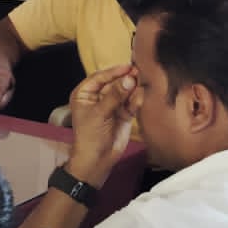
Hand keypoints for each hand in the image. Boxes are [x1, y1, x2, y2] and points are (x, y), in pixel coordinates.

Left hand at [66, 64, 135, 184]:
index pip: (100, 77)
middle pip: (114, 83)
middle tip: (139, 73)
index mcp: (85, 93)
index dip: (113, 71)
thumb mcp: (99, 113)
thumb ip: (115, 95)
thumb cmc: (90, 136)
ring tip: (142, 83)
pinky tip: (141, 96)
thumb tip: (129, 79)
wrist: (97, 160)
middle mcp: (99, 97)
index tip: (127, 67)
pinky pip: (131, 103)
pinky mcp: (123, 114)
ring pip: (125, 92)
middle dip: (126, 79)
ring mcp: (112, 105)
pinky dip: (136, 100)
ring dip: (133, 88)